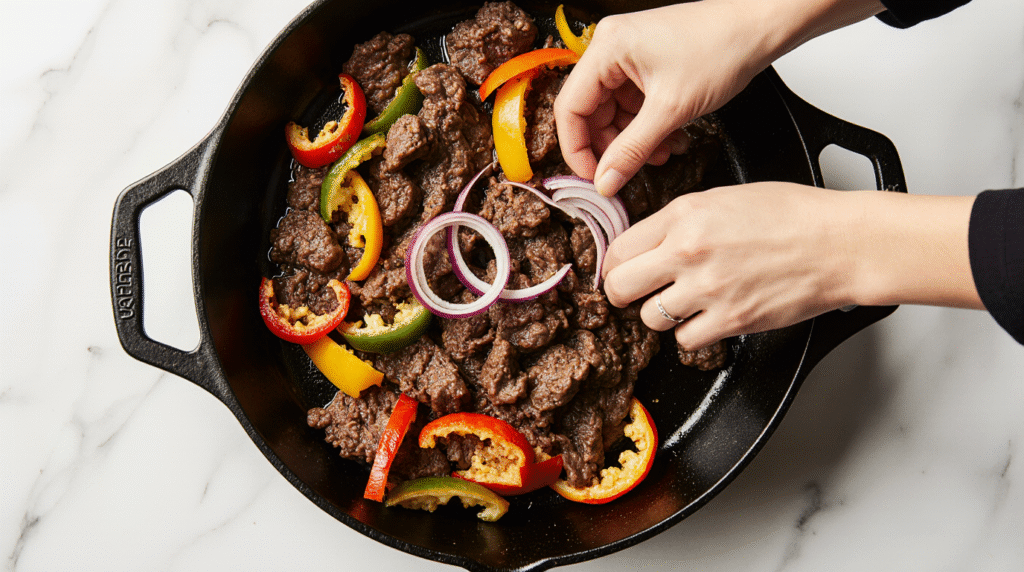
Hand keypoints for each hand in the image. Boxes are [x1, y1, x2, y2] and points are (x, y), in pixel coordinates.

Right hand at [554, 0, 887, 195]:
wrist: (760, 27)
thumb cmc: (722, 48)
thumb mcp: (672, 110)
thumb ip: (632, 150)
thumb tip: (605, 181)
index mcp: (607, 48)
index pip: (571, 107)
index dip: (577, 149)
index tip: (593, 178)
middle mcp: (611, 48)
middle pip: (591, 111)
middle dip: (613, 146)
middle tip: (628, 172)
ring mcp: (629, 55)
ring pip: (615, 112)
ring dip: (635, 140)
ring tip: (661, 154)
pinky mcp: (646, 64)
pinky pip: (634, 105)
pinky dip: (648, 127)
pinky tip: (670, 139)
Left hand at [601, 183, 979, 348]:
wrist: (839, 243)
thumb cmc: (792, 215)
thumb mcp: (723, 198)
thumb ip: (678, 220)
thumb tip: (645, 243)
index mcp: (683, 215)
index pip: (619, 249)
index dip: (615, 264)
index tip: (621, 271)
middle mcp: (688, 252)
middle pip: (620, 287)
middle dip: (623, 293)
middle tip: (636, 294)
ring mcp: (708, 289)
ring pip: (650, 318)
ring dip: (663, 314)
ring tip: (687, 302)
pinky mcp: (730, 320)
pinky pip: (685, 340)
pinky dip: (693, 333)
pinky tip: (710, 316)